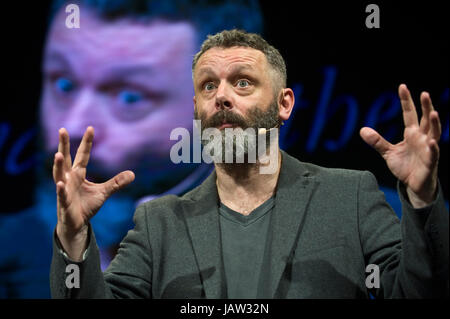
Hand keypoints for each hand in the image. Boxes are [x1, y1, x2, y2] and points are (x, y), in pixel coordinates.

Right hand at [54, 126, 134, 259]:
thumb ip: (116, 182)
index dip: (87, 142)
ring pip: (59, 175)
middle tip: (62, 129)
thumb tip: (133, 174)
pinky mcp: (64, 203)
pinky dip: (60, 190)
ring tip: (58, 154)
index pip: (83, 155)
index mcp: (78, 174)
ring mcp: (64, 190)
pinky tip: (60, 184)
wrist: (76, 224)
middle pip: (66, 159)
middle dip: (63, 145)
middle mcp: (69, 178)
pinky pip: (61, 195)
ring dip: (58, 165)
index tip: (90, 128)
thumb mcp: (104, 192)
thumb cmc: (86, 206)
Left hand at [360, 84, 440, 207]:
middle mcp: (422, 138)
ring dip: (434, 123)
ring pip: (434, 132)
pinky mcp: (431, 161)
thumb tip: (362, 129)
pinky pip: (434, 153)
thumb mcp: (387, 152)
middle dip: (426, 106)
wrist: (413, 184)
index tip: (402, 87)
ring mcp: (428, 148)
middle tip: (424, 93)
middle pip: (425, 119)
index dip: (406, 101)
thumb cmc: (404, 166)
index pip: (409, 114)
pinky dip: (433, 147)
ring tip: (434, 112)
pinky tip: (432, 141)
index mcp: (411, 134)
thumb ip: (377, 141)